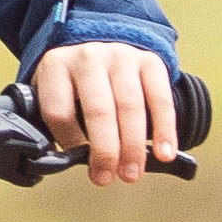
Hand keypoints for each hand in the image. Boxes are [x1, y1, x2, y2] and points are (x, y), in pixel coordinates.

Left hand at [33, 40, 179, 187]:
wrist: (105, 43)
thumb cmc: (77, 82)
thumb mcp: (57, 92)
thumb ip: (62, 122)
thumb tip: (75, 160)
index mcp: (56, 66)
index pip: (59, 110)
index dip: (68, 141)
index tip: (77, 161)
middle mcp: (88, 58)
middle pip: (98, 109)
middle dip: (104, 150)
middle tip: (106, 178)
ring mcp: (121, 56)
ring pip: (130, 106)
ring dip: (132, 146)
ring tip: (131, 173)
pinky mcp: (150, 61)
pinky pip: (160, 99)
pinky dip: (165, 129)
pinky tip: (165, 153)